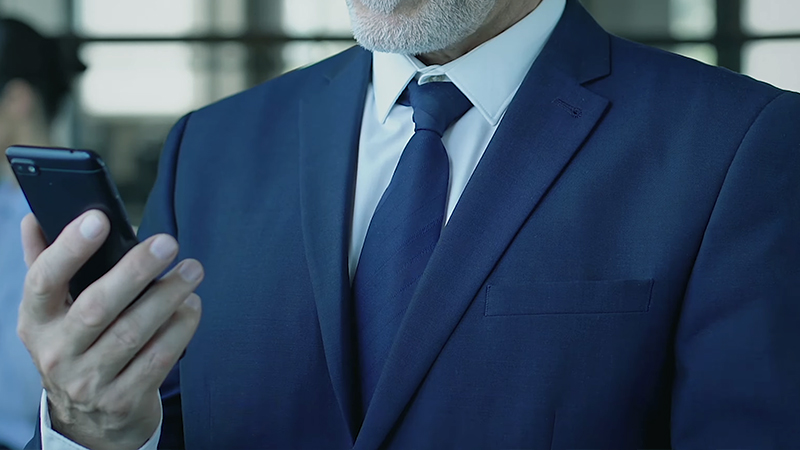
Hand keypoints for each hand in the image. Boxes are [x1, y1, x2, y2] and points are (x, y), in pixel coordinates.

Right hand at [17, 210, 203, 449]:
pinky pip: (157, 359)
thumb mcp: (53, 314)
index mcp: (36, 323)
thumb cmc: (77, 347)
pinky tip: (192, 306)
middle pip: (97, 307)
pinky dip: (179, 329)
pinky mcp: (123, 400)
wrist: (90, 421)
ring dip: (168, 297)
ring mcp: (89, 382)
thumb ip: (45, 265)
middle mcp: (57, 354)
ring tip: (192, 270)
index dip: (68, 248)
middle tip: (168, 243)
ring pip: (133, 333)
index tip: (99, 218)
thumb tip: (35, 217)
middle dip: (135, 271)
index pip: (43, 281)